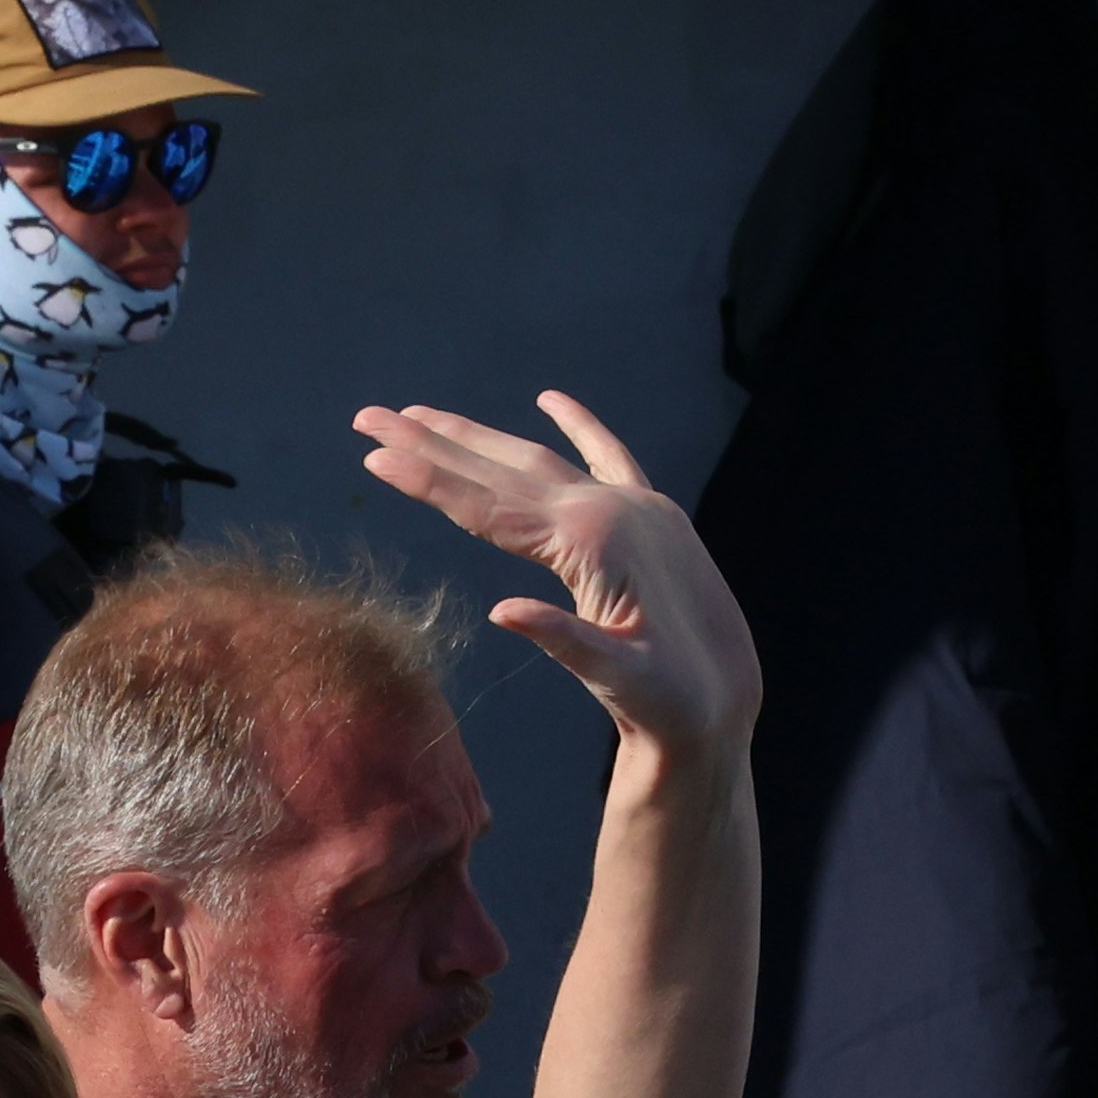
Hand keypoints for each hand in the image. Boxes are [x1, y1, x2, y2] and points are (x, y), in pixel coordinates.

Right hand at [358, 393, 759, 764]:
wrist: (726, 697)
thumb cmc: (669, 698)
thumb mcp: (617, 678)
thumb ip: (565, 640)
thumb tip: (502, 612)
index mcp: (590, 542)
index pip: (486, 507)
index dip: (426, 482)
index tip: (374, 458)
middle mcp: (607, 507)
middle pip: (498, 468)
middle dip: (431, 443)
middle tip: (370, 418)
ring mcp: (632, 503)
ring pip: (537, 457)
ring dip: (478, 436)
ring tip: (422, 414)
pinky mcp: (652, 512)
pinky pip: (609, 454)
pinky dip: (578, 424)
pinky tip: (550, 399)